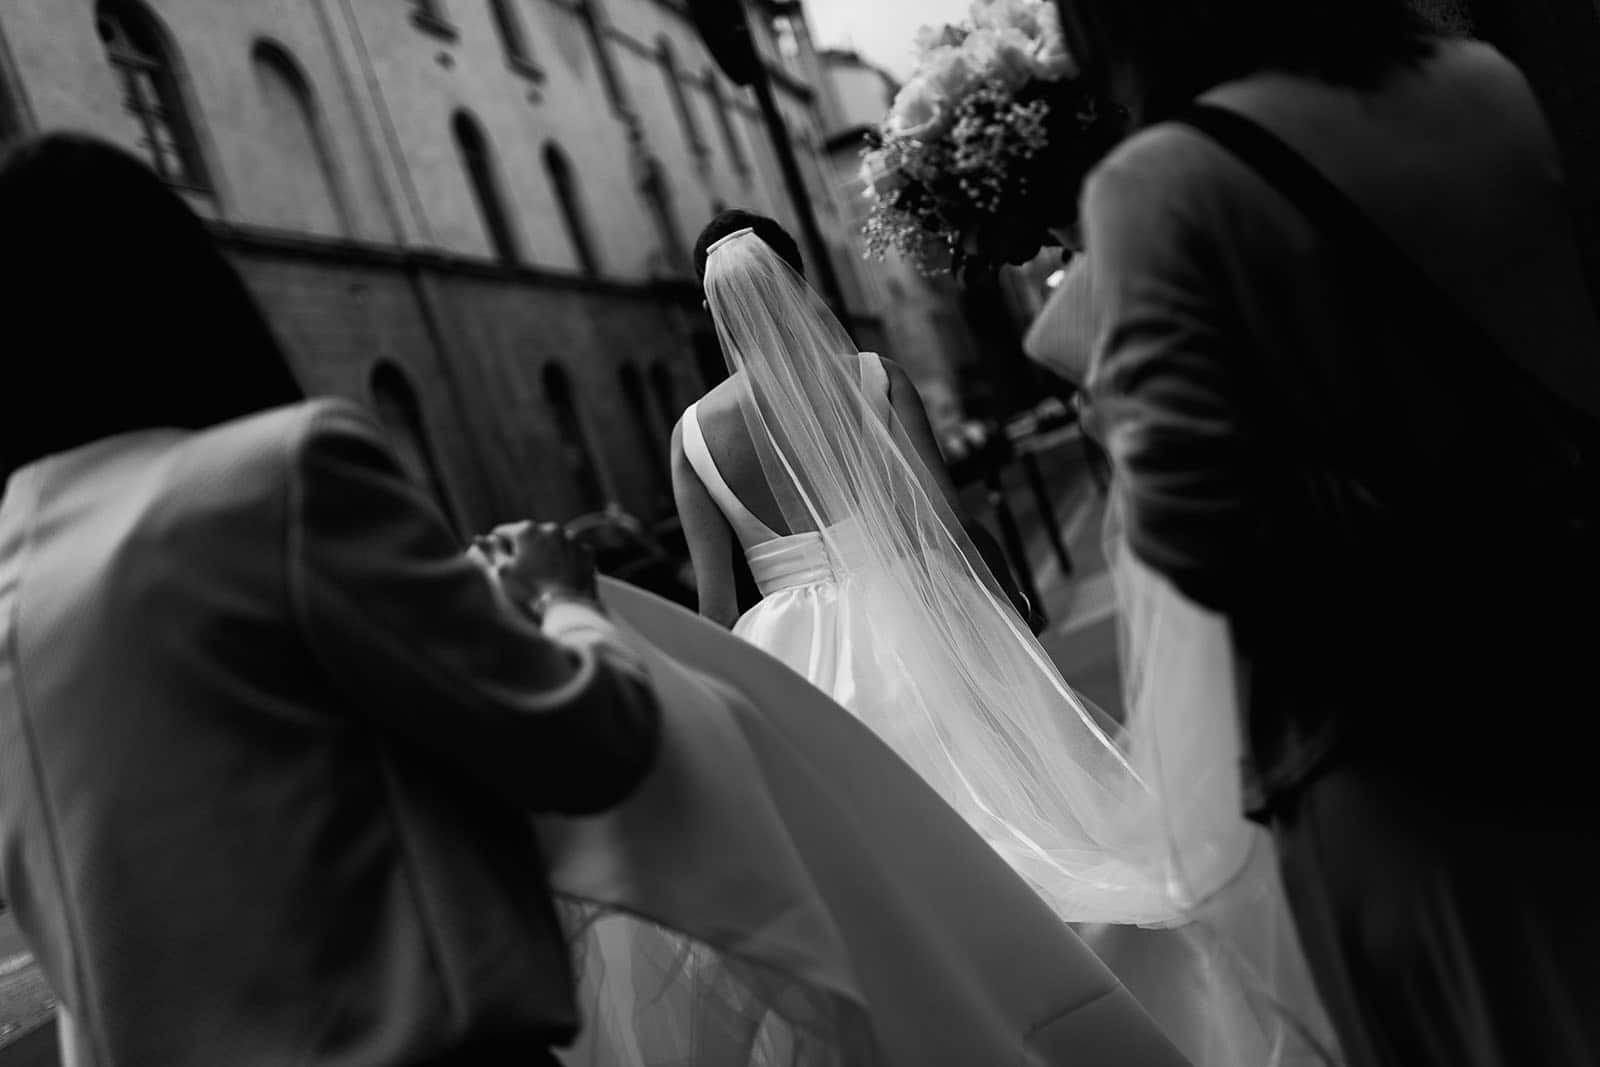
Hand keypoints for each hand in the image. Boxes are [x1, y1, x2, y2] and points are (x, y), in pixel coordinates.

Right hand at [472, 521, 596, 608]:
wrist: (566, 608)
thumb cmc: (529, 591)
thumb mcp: (503, 572)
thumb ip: (491, 551)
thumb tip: (480, 539)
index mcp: (526, 530)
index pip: (503, 532)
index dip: (497, 546)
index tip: (498, 559)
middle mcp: (550, 528)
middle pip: (530, 535)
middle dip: (524, 548)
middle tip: (523, 571)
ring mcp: (571, 539)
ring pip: (552, 542)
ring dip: (546, 552)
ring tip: (543, 575)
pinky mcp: (586, 551)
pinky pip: (570, 552)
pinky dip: (565, 559)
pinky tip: (560, 575)